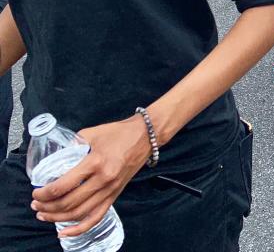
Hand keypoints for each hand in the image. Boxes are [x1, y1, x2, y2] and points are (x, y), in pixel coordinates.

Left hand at [32, 116, 150, 236]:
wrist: (146, 136)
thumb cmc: (120, 132)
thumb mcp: (92, 133)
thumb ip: (73, 144)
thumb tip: (56, 155)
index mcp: (95, 162)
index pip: (63, 186)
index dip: (45, 193)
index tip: (36, 191)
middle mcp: (103, 180)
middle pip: (68, 203)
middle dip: (47, 206)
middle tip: (36, 203)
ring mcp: (110, 190)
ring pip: (79, 213)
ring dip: (57, 217)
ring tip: (44, 214)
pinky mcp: (115, 194)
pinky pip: (96, 217)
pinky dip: (79, 228)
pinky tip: (65, 232)